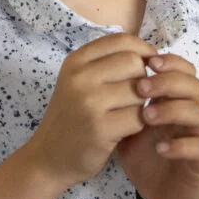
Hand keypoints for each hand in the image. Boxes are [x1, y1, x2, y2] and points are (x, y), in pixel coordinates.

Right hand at [26, 33, 155, 190]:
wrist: (48, 157)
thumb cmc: (71, 117)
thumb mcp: (78, 81)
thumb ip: (107, 64)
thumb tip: (150, 53)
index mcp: (76, 61)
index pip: (122, 40)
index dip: (143, 49)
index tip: (149, 64)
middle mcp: (80, 77)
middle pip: (134, 63)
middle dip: (142, 79)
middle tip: (133, 95)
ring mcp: (89, 102)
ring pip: (140, 91)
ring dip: (141, 104)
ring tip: (126, 113)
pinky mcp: (100, 128)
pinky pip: (138, 117)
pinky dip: (138, 124)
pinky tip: (124, 129)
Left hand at [115, 53, 198, 198]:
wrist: (162, 196)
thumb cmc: (143, 156)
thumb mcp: (125, 125)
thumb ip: (120, 102)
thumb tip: (99, 73)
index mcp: (172, 101)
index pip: (180, 70)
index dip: (168, 61)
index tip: (145, 60)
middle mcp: (188, 115)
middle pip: (193, 84)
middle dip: (168, 81)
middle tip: (142, 86)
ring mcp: (196, 137)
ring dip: (173, 109)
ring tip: (146, 116)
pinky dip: (180, 145)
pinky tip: (160, 148)